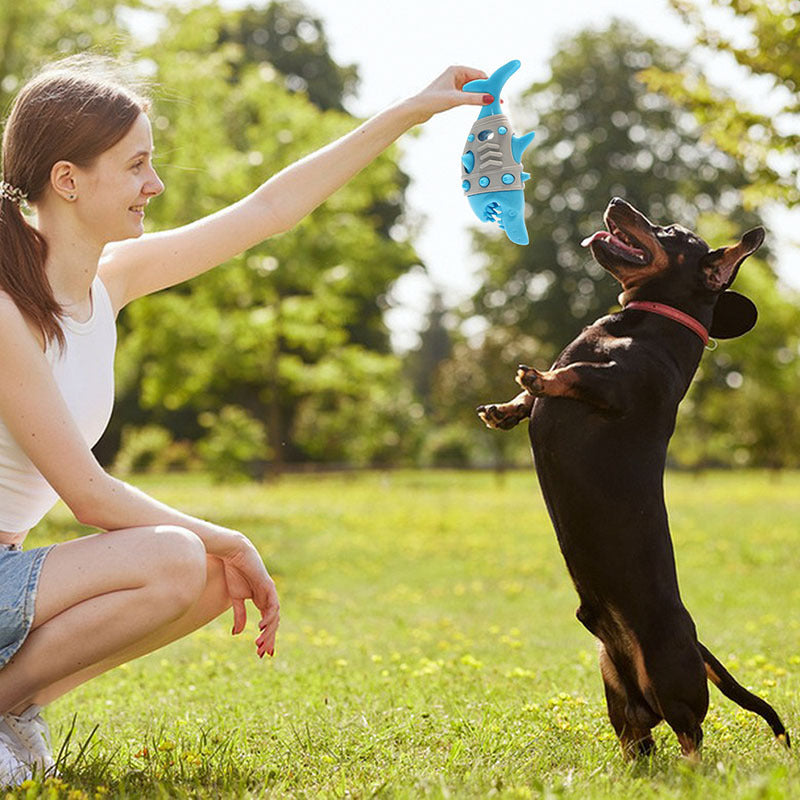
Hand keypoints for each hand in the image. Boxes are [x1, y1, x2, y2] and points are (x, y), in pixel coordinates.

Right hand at [219, 533, 279, 657]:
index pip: (268, 623)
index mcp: (261, 600)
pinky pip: (273, 605)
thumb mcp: (235, 598)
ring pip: (274, 617)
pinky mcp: (268, 586)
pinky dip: (268, 617)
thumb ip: (239, 615)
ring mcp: (270, 592)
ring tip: (259, 644)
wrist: (233, 553)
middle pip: (273, 623)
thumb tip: (237, 634)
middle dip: (268, 639)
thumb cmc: (233, 572)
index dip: (267, 638)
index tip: (263, 654)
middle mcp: (268, 597)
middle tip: (262, 654)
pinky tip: (261, 627)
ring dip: (268, 631)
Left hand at [406, 65, 490, 123]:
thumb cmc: (431, 100)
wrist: (416, 109)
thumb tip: (490, 98)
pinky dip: (473, 99)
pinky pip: (467, 94)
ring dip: (480, 95)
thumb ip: (474, 99)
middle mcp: (455, 74)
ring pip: (473, 88)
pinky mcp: (452, 93)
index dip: (489, 84)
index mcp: (456, 69)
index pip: (479, 74)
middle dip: (486, 90)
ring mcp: (454, 83)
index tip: (497, 93)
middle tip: (496, 100)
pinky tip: (478, 105)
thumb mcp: (455, 99)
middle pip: (477, 81)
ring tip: (489, 104)